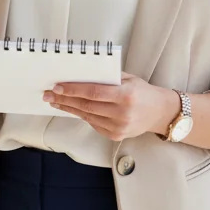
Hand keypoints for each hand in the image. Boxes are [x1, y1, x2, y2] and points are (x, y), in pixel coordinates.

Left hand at [43, 74, 178, 140]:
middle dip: (64, 99)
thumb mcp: (128, 78)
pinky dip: (81, 115)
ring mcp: (118, 127)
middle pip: (86, 106)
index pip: (93, 92)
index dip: (73, 90)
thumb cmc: (142, 91)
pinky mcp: (115, 136)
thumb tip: (80, 74)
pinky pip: (93, 123)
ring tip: (55, 101)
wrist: (161, 113)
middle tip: (48, 94)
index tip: (57, 87)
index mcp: (125, 96)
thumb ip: (107, 76)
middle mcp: (122, 113)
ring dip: (68, 108)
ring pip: (87, 116)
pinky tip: (71, 108)